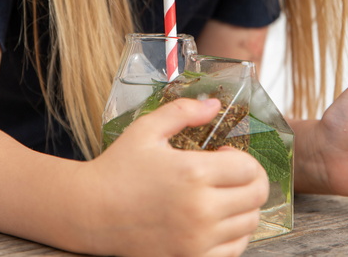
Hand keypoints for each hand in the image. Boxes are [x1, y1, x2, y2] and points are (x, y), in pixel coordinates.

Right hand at [85, 98, 268, 256]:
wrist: (91, 212)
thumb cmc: (118, 167)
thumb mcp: (148, 129)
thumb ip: (184, 111)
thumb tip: (214, 104)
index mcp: (193, 173)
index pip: (250, 169)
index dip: (243, 158)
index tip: (223, 155)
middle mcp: (201, 210)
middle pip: (256, 197)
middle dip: (250, 180)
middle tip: (227, 173)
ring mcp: (198, 241)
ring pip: (250, 224)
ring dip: (243, 206)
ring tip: (219, 195)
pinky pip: (235, 250)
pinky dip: (233, 234)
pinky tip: (213, 220)